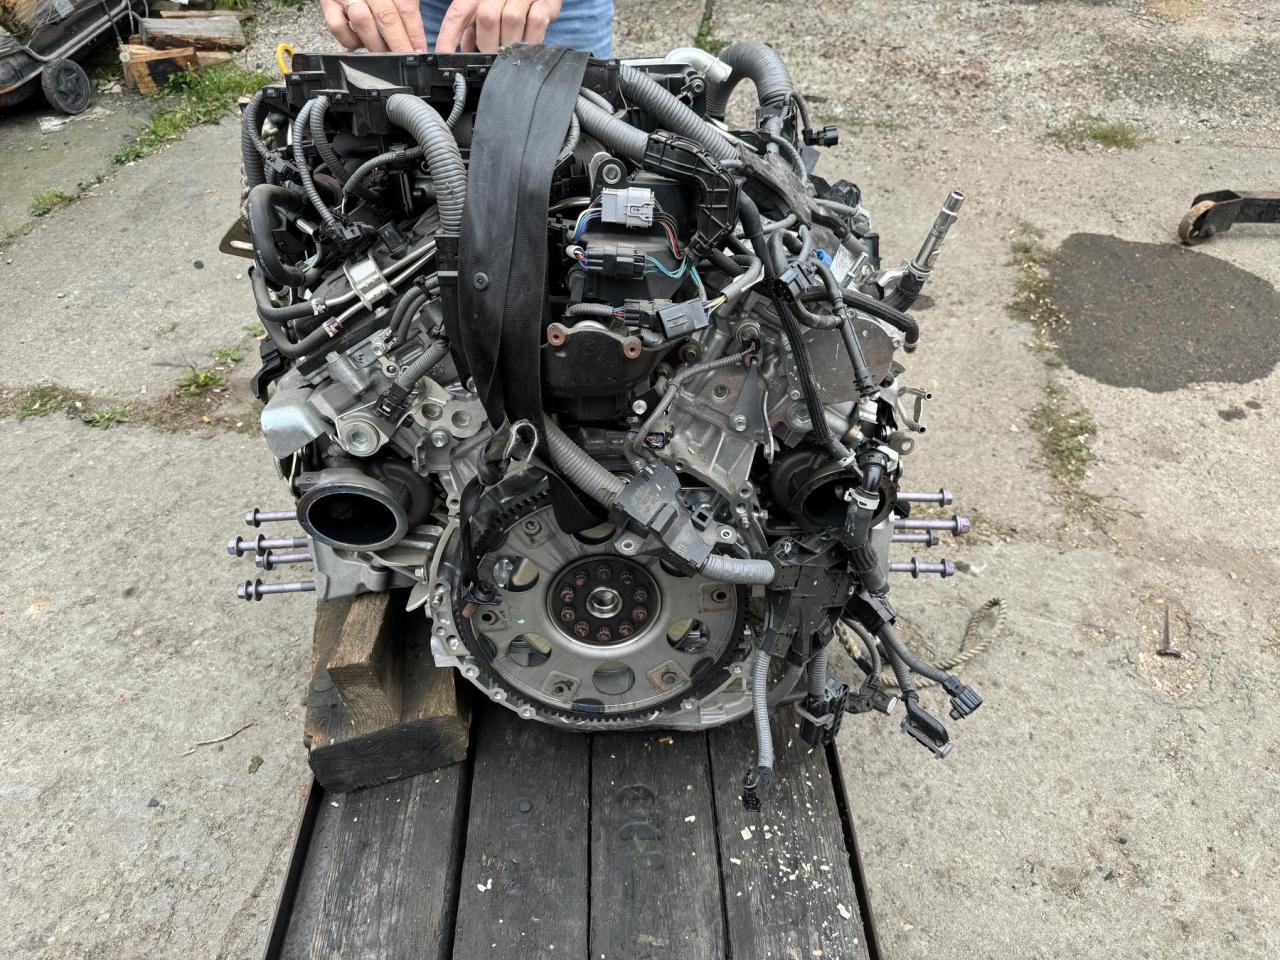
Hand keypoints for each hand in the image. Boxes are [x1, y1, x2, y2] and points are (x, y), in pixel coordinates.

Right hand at [321, 0, 427, 52]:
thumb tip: (415, 39)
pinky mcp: (327, 3)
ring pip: (363, 22)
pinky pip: (339, 28)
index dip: (414, 32)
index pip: (406, 7)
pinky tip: (360, 43)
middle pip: (386, 16)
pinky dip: (351, 40)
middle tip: (405, 58)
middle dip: (398, 43)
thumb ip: (404, 6)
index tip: (419, 50)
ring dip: (377, 44)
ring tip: (387, 55)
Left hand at [435, 0, 563, 52]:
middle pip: (487, 18)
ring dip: (510, 43)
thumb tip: (464, 52)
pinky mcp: (545, 1)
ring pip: (511, 20)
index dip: (448, 37)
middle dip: (488, 43)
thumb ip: (473, 29)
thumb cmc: (511, 2)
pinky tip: (529, 46)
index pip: (457, 13)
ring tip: (511, 52)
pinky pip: (536, 22)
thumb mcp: (487, 10)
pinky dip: (531, 39)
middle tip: (491, 58)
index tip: (445, 58)